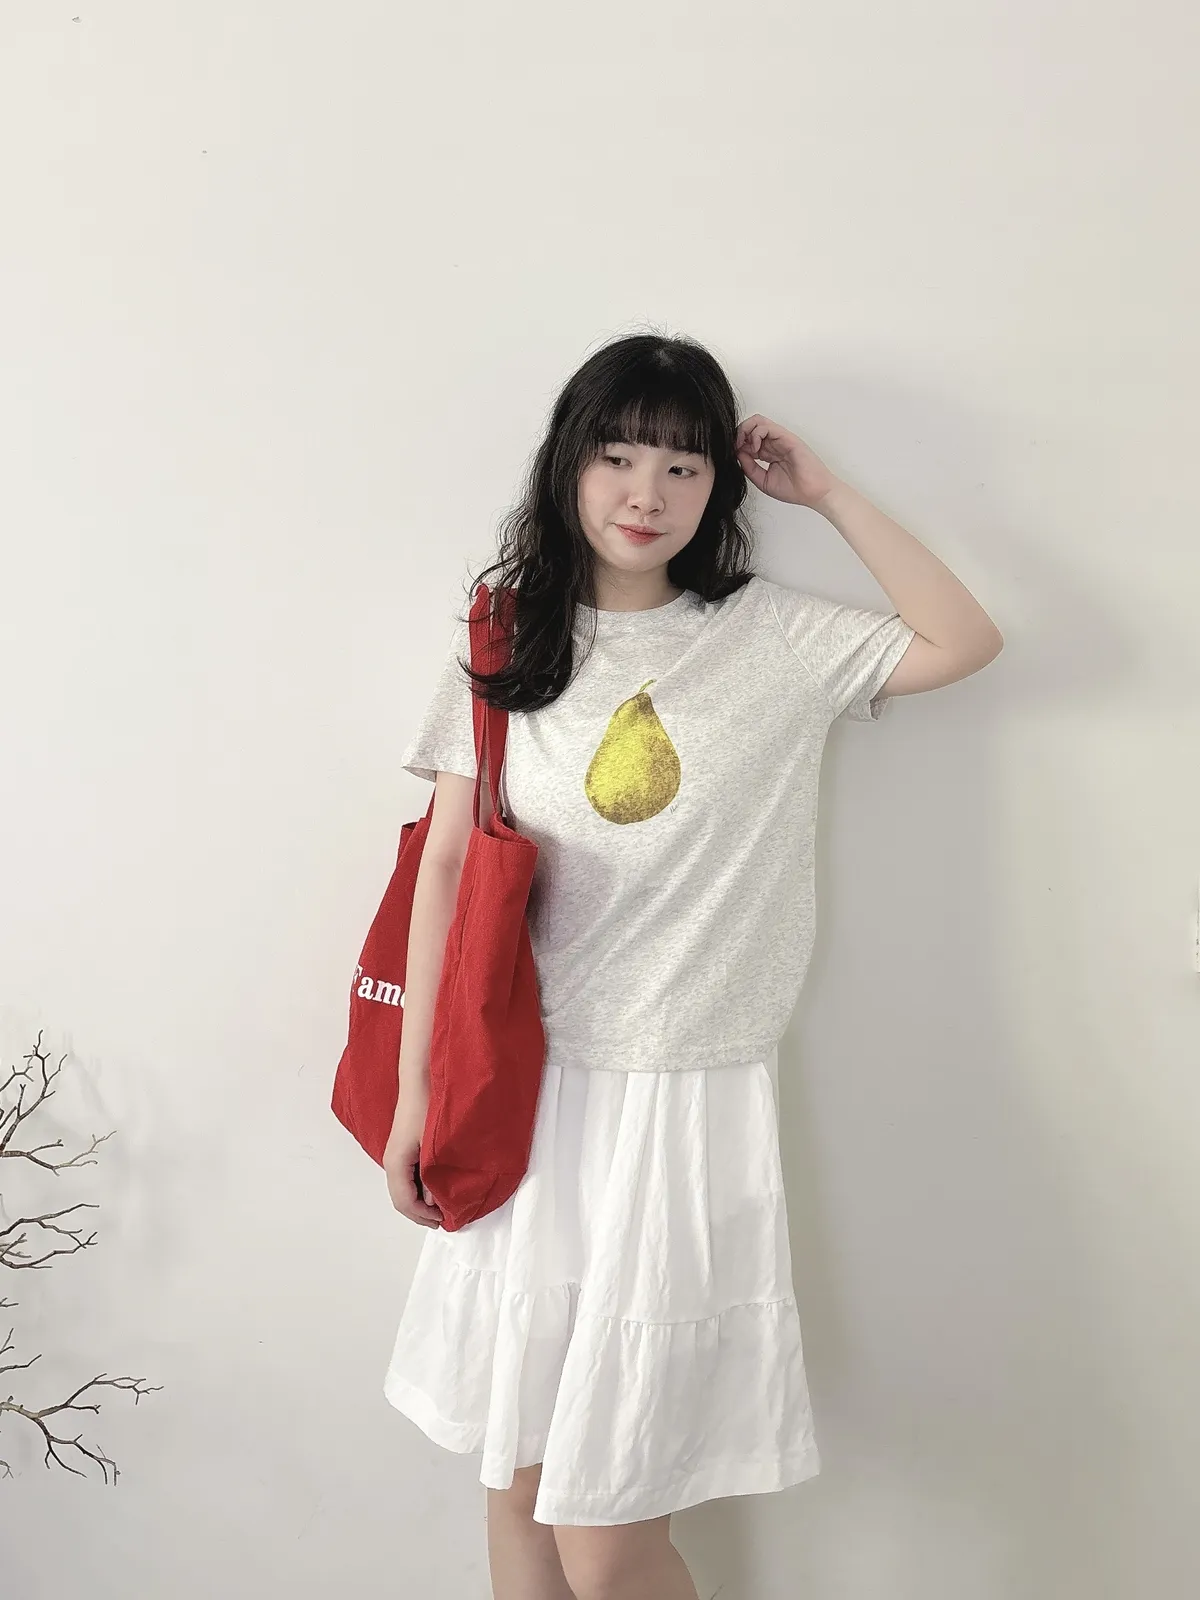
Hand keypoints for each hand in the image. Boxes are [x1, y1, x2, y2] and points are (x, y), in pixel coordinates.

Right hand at [383, 1077, 443, 1227]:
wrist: (421, 1080)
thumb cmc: (428, 1107)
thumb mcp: (433, 1146)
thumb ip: (432, 1177)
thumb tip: (432, 1203)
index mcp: (396, 1163)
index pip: (404, 1202)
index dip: (422, 1217)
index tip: (444, 1220)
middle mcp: (392, 1162)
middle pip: (401, 1199)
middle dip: (420, 1214)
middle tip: (444, 1219)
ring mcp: (397, 1155)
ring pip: (404, 1189)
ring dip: (421, 1202)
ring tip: (442, 1206)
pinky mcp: (404, 1149)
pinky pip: (408, 1177)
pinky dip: (420, 1189)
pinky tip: (436, 1188)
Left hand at [735, 414, 839, 509]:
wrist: (814, 493)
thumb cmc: (795, 489)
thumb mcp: (763, 481)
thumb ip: (749, 468)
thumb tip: (737, 454)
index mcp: (769, 452)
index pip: (748, 439)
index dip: (737, 444)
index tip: (732, 455)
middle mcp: (774, 443)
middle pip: (751, 426)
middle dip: (738, 434)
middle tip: (735, 448)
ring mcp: (781, 439)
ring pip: (757, 421)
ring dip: (745, 431)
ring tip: (744, 447)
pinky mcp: (787, 437)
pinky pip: (766, 427)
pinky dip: (755, 434)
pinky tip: (755, 448)